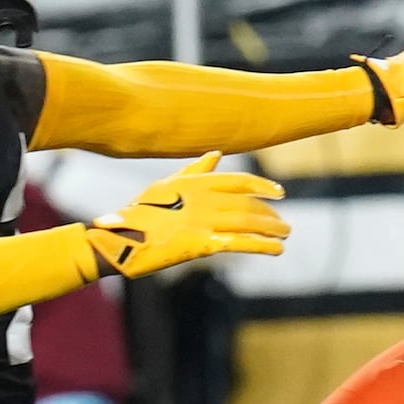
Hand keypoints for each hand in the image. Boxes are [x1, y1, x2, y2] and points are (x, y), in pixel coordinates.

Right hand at [87, 152, 287, 275]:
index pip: (239, 181)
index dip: (262, 186)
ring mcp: (202, 220)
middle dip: (269, 215)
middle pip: (247, 204)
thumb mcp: (167, 185)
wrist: (118, 238)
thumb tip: (215, 153)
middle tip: (285, 225)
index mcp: (196, 182)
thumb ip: (195, 170)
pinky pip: (238, 244)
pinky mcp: (200, 243)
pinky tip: (276, 250)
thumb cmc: (140, 212)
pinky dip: (260, 246)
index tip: (280, 193)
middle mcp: (202, 198)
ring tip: (285, 236)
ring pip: (247, 222)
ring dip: (271, 229)